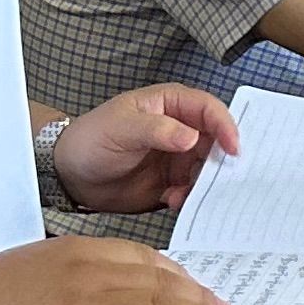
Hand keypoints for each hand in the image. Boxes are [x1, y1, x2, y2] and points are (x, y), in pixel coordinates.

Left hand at [51, 86, 240, 211]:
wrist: (70, 175)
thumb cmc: (91, 139)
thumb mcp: (121, 129)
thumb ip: (157, 130)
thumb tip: (192, 137)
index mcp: (171, 104)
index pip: (208, 109)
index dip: (225, 126)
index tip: (233, 148)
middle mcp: (181, 129)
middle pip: (216, 141)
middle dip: (222, 160)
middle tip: (224, 178)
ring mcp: (178, 157)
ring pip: (208, 169)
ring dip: (206, 183)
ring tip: (188, 192)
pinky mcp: (172, 182)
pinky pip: (194, 190)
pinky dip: (191, 197)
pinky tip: (174, 200)